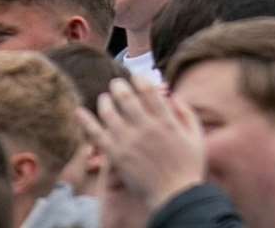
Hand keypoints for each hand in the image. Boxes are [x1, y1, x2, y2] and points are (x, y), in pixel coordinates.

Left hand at [80, 78, 206, 210]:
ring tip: (104, 98)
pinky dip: (86, 121)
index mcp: (166, 120)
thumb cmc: (188, 167)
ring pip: (109, 112)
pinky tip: (79, 111)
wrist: (175, 196)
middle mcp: (146, 127)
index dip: (139, 79)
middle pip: (125, 97)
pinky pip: (96, 134)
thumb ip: (187, 113)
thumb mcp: (196, 136)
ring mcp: (129, 141)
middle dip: (119, 86)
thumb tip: (174, 96)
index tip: (135, 78)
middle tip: (116, 84)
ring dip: (104, 101)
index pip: (147, 90)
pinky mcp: (116, 155)